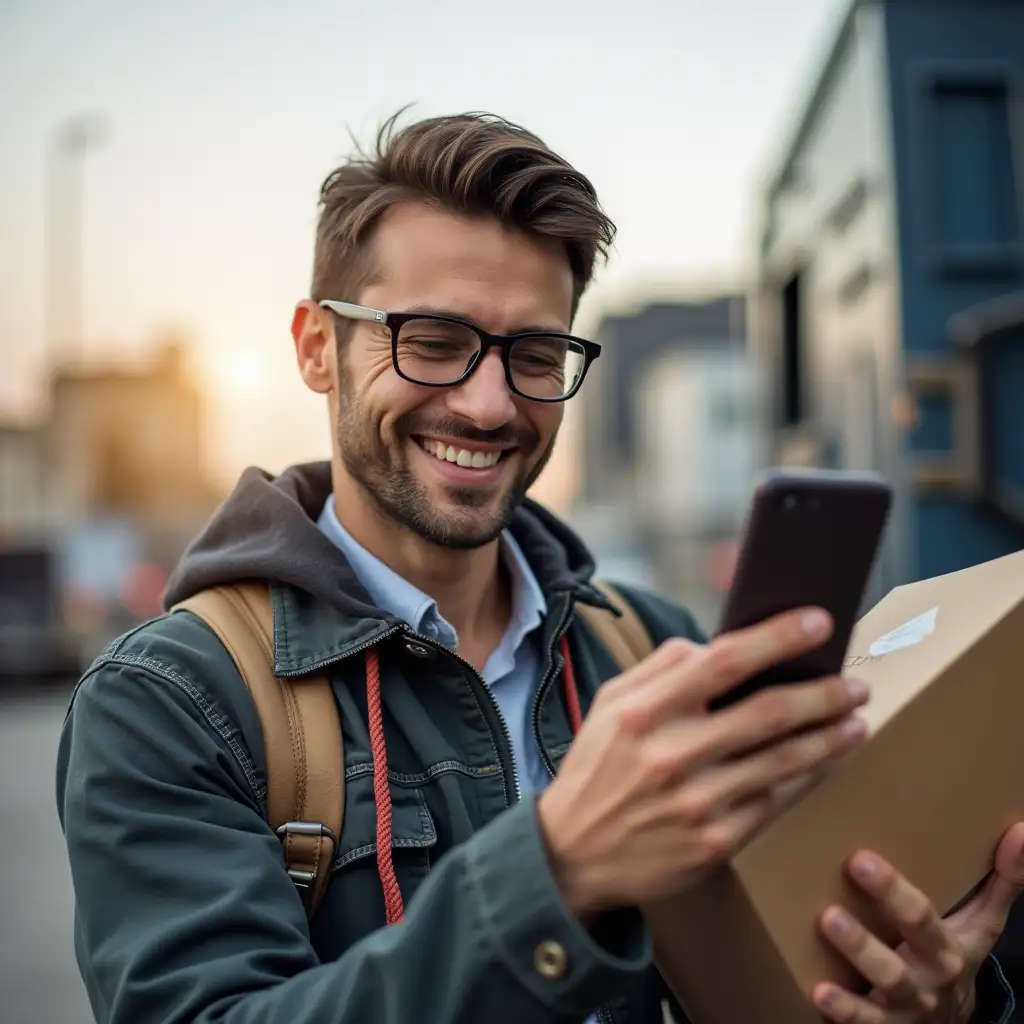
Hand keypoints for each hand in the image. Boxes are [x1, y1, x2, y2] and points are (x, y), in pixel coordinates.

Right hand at [537, 607, 870, 916]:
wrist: (574, 854)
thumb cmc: (598, 768)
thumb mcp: (610, 704)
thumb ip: (660, 668)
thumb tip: (716, 646)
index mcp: (645, 711)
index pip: (724, 662)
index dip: (778, 638)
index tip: (819, 621)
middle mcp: (673, 755)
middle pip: (770, 713)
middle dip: (824, 694)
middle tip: (856, 684)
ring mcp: (697, 803)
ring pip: (784, 761)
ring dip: (831, 738)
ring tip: (858, 722)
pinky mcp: (714, 844)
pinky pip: (775, 803)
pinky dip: (806, 778)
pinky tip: (824, 763)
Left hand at [813, 822, 1023, 1022]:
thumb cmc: (953, 956)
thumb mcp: (980, 925)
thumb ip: (1002, 881)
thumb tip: (1022, 830)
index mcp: (951, 945)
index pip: (925, 912)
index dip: (898, 887)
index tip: (861, 858)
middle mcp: (932, 974)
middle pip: (913, 937)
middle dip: (887, 902)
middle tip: (850, 873)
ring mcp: (908, 1004)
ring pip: (888, 978)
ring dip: (859, 950)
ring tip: (828, 921)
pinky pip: (863, 1021)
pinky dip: (843, 1009)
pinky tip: (819, 991)